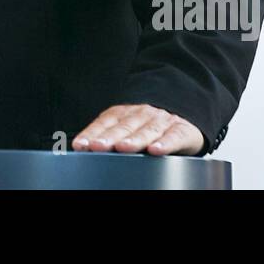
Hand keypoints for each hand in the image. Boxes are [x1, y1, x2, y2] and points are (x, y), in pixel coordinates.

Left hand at [72, 103, 203, 155]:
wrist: (183, 115)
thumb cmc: (148, 127)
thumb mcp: (127, 127)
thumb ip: (108, 136)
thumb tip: (81, 148)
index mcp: (124, 113)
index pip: (105, 122)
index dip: (92, 133)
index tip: (80, 144)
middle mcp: (141, 114)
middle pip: (123, 126)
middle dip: (109, 137)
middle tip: (97, 146)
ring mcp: (162, 121)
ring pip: (147, 130)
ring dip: (134, 139)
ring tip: (123, 147)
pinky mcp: (181, 130)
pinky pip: (173, 136)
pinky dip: (165, 143)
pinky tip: (156, 150)